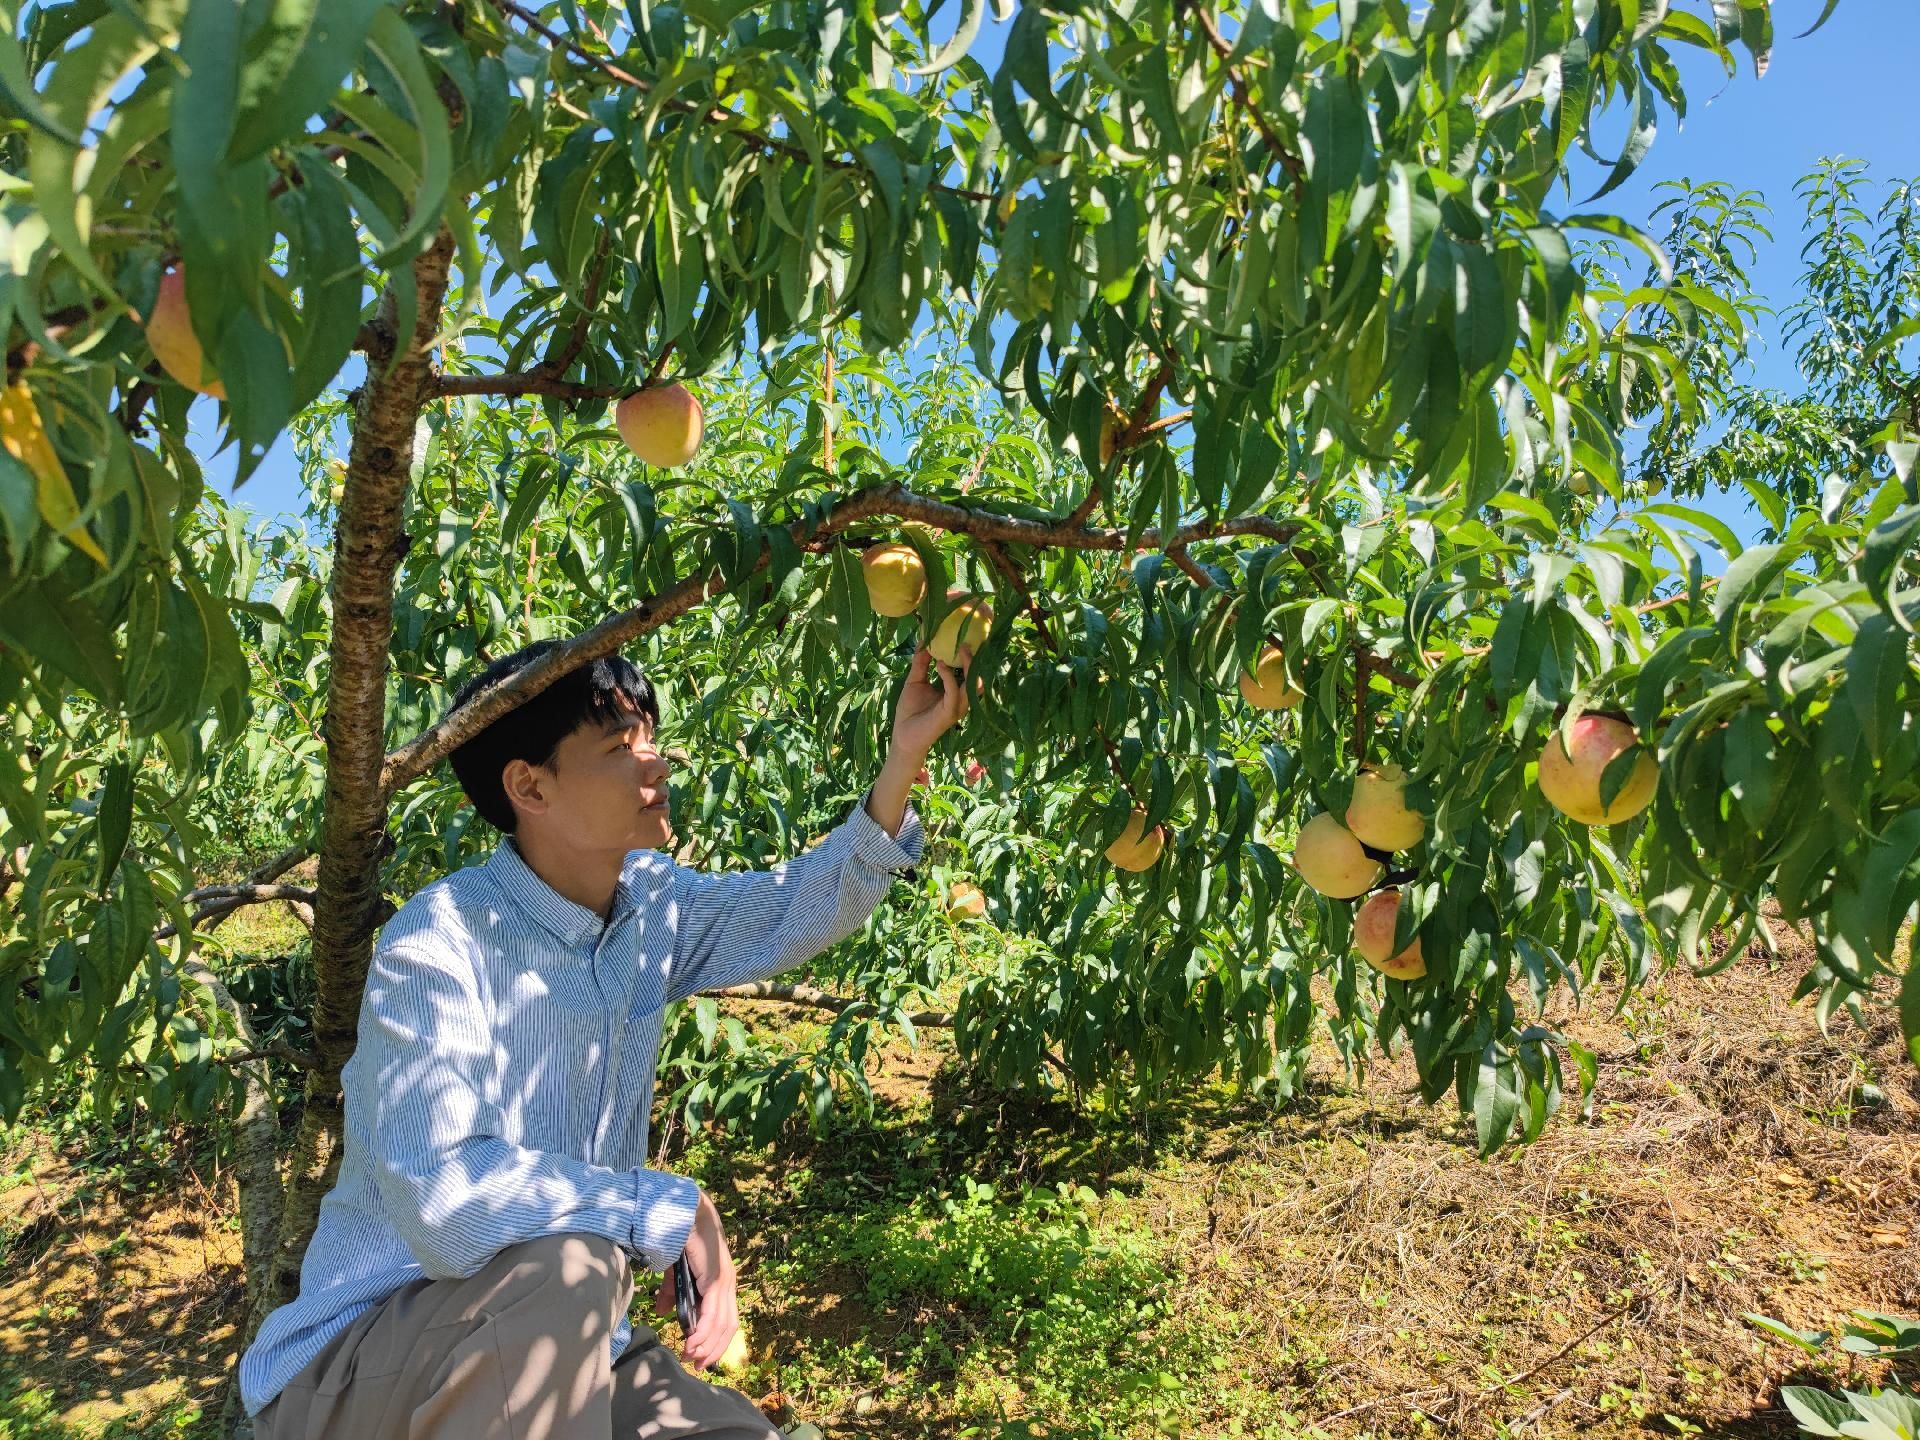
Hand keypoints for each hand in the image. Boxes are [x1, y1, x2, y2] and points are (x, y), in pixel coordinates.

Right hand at [652, 1190, 739, 1370]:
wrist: (685, 1214)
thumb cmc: (683, 1240)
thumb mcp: (677, 1273)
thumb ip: (673, 1293)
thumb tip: (662, 1314)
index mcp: (723, 1283)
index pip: (726, 1320)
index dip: (715, 1341)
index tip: (700, 1358)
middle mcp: (729, 1284)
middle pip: (728, 1327)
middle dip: (713, 1349)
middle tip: (696, 1364)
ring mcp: (725, 1282)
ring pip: (721, 1324)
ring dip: (706, 1345)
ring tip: (691, 1357)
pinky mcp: (716, 1279)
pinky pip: (712, 1314)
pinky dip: (703, 1332)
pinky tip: (692, 1343)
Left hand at [887, 644, 970, 766]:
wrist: (903, 735)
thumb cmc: (910, 710)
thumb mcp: (915, 681)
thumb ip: (921, 663)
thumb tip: (924, 641)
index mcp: (955, 690)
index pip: (968, 670)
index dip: (969, 654)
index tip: (965, 634)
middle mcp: (961, 697)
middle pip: (976, 675)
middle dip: (975, 657)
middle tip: (968, 638)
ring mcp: (957, 706)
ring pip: (972, 684)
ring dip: (968, 665)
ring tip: (962, 648)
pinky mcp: (950, 713)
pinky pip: (954, 692)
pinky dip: (948, 677)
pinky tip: (940, 664)